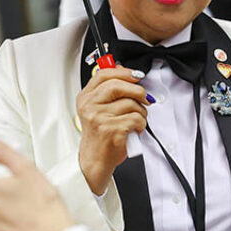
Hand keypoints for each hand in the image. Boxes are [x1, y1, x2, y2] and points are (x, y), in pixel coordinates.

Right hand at [76, 66, 151, 195]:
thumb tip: (125, 71)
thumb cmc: (100, 134)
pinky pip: (136, 119)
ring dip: (141, 112)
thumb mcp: (99, 109)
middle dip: (138, 91)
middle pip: (118, 85)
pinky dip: (141, 124)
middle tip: (145, 98)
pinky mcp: (111, 130)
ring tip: (136, 120)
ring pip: (131, 103)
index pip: (103, 74)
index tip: (137, 76)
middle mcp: (90, 106)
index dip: (124, 72)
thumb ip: (109, 90)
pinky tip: (135, 129)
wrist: (95, 160)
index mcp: (86, 97)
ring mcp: (100, 118)